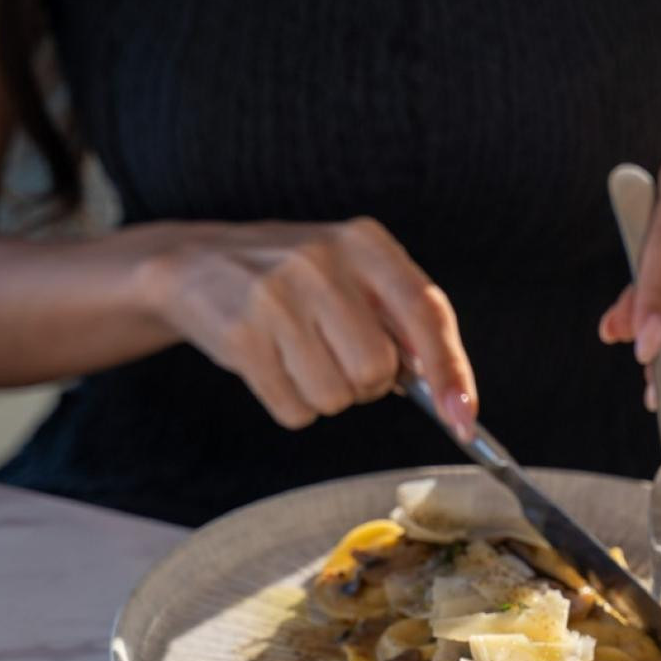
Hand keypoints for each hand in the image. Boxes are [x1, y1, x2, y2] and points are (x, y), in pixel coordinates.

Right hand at [148, 217, 475, 434]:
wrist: (197, 263)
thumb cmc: (293, 280)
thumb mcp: (352, 274)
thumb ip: (402, 319)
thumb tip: (449, 391)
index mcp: (365, 243)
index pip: (426, 311)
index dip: (450, 369)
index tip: (463, 417)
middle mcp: (324, 261)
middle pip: (377, 369)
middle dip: (365, 383)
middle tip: (337, 358)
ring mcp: (278, 296)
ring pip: (335, 397)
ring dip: (324, 396)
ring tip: (299, 357)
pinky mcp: (241, 334)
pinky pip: (293, 410)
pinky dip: (291, 405)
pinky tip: (272, 366)